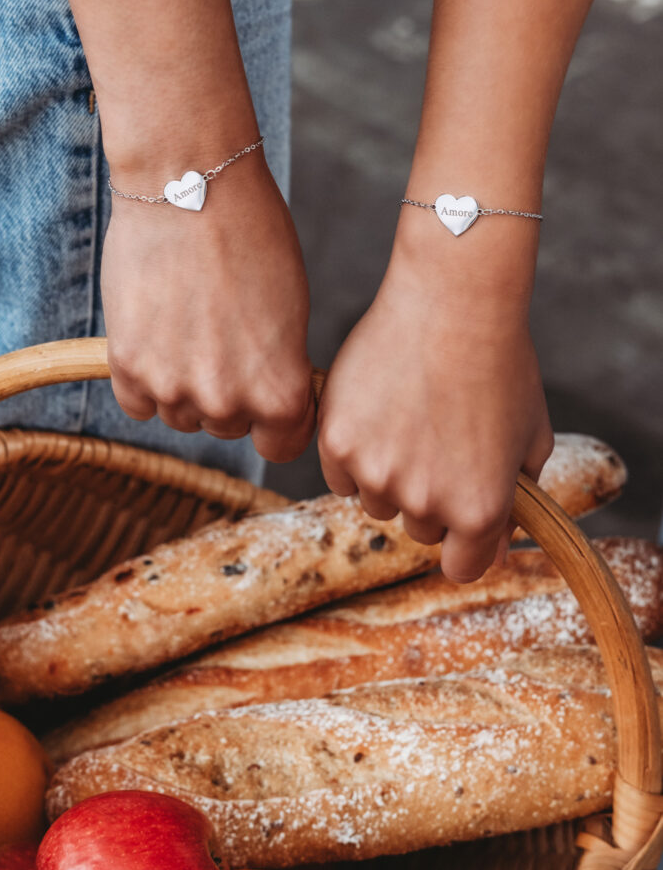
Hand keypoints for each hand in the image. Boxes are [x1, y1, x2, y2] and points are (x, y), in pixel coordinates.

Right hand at [100, 149, 314, 461]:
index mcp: (281, 393)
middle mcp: (227, 403)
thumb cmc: (252, 238)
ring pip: (180, 414)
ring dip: (183, 384)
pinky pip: (138, 402)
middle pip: (227, 424)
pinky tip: (157, 331)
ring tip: (188, 324)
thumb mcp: (292, 314)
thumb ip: (278, 369)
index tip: (268, 391)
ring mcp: (173, 390)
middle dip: (228, 392)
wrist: (190, 188)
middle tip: (222, 336)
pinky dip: (145, 376)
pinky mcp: (127, 368)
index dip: (278, 418)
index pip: (282, 444)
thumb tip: (271, 400)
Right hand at [317, 244, 553, 582]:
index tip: (459, 512)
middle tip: (436, 442)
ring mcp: (376, 473)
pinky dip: (354, 452)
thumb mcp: (532, 437)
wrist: (452, 302)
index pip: (461, 567)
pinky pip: (339, 474)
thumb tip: (493, 543)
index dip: (464, 540)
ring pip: (374, 501)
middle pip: (417, 528)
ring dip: (387, 475)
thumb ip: (517, 498)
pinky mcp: (337, 442)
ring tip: (408, 419)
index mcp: (479, 510)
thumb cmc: (501, 362)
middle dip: (428, 496)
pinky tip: (378, 412)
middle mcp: (425, 501)